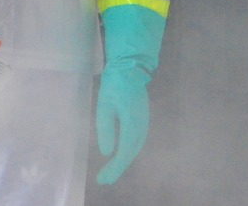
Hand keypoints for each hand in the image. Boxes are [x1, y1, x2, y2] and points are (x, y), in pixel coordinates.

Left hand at [96, 63, 150, 183]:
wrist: (131, 67)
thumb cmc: (115, 83)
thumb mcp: (104, 105)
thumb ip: (106, 129)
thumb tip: (107, 152)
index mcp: (132, 120)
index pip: (125, 150)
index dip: (115, 166)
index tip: (103, 178)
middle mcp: (142, 124)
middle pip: (132, 151)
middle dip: (118, 168)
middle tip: (104, 180)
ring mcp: (144, 122)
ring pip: (135, 147)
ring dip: (123, 161)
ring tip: (110, 172)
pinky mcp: (142, 120)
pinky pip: (136, 141)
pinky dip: (128, 152)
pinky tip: (120, 157)